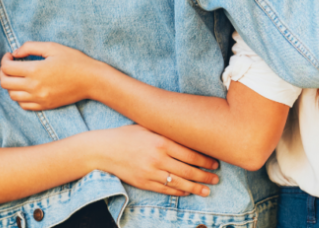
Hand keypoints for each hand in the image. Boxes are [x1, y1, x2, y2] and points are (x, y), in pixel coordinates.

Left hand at [0, 42, 105, 110]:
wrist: (93, 80)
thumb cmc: (76, 61)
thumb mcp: (54, 47)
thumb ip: (31, 47)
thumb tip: (16, 52)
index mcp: (35, 70)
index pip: (7, 68)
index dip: (5, 60)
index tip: (10, 56)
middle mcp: (34, 86)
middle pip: (5, 83)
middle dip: (4, 72)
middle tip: (11, 65)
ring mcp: (39, 98)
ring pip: (12, 95)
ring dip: (11, 85)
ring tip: (18, 77)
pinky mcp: (45, 105)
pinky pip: (23, 105)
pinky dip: (20, 97)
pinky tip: (27, 88)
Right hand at [87, 125, 219, 196]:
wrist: (102, 150)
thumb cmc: (128, 135)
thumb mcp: (149, 127)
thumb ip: (168, 131)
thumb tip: (189, 131)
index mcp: (162, 142)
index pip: (191, 154)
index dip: (205, 160)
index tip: (216, 163)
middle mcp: (158, 158)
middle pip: (188, 170)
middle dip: (205, 176)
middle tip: (216, 179)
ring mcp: (150, 172)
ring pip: (178, 183)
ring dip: (195, 188)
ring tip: (208, 190)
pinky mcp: (143, 183)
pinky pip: (165, 189)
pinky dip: (178, 191)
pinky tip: (188, 192)